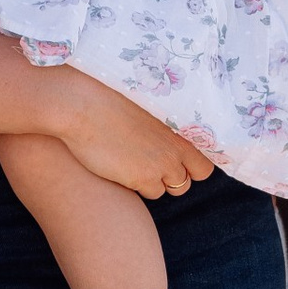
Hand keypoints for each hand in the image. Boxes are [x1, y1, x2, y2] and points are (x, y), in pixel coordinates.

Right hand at [47, 69, 213, 196]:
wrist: (81, 104)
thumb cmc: (107, 96)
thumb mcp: (147, 103)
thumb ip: (165, 120)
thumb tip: (165, 131)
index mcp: (182, 125)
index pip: (206, 158)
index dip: (192, 163)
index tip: (176, 159)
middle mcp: (177, 147)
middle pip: (191, 178)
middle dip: (178, 176)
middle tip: (155, 164)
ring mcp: (162, 164)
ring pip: (171, 188)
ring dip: (157, 181)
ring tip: (135, 161)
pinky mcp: (142, 178)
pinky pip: (150, 192)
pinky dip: (139, 185)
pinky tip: (122, 167)